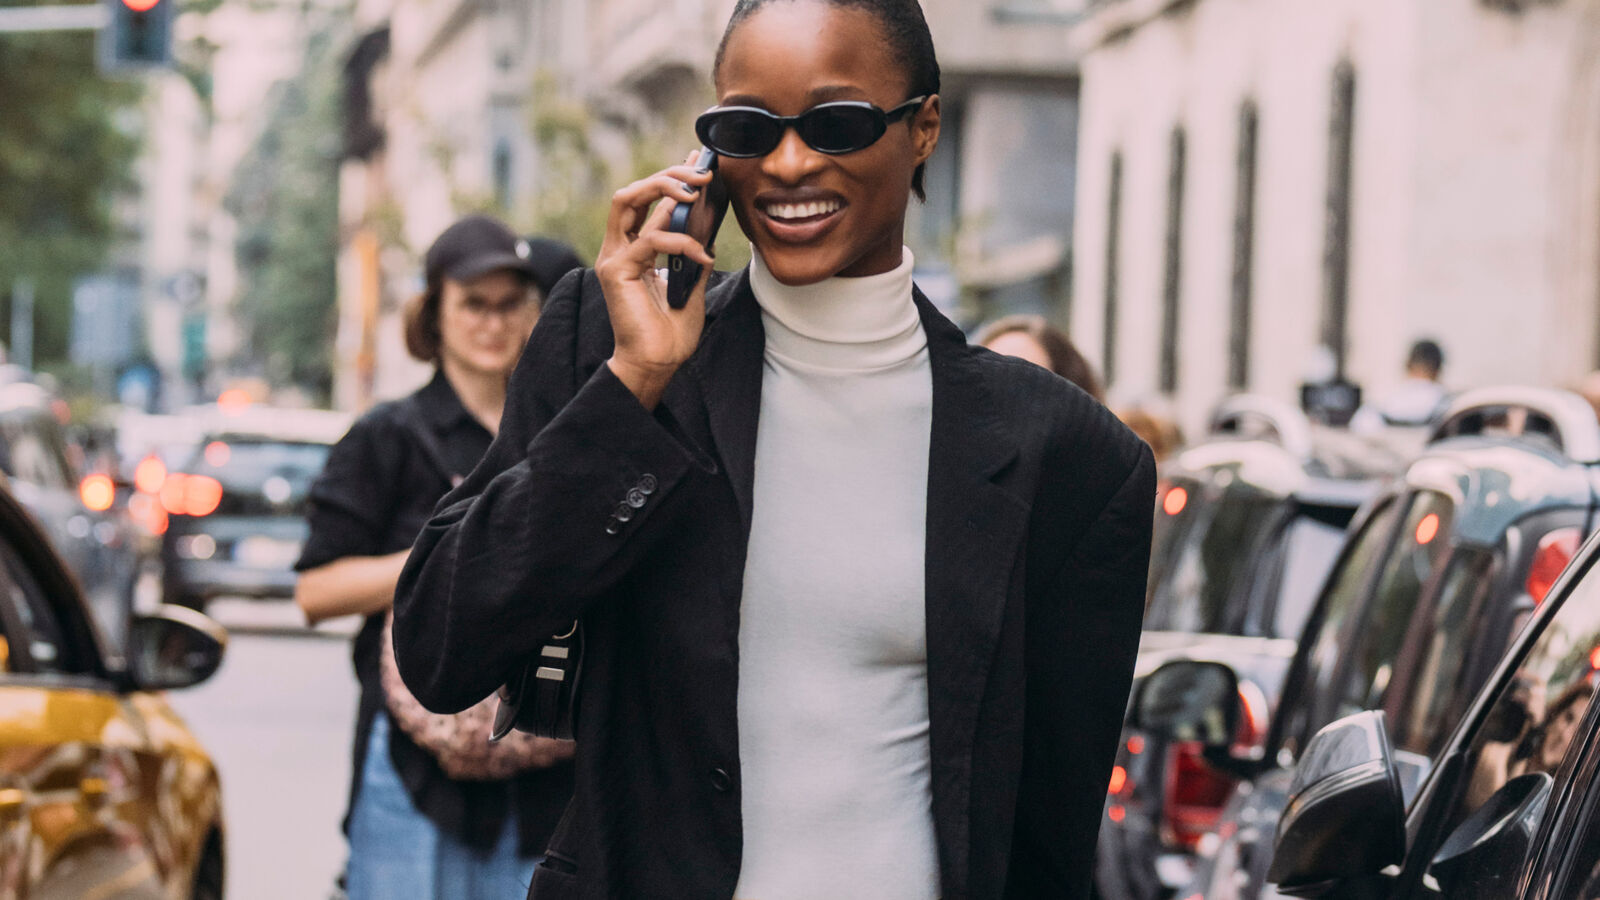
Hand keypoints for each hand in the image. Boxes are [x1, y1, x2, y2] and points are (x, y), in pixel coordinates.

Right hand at [595, 152, 716, 409]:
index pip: (649, 201)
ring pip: (630, 200)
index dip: (672, 177)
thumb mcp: (690, 282)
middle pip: (633, 191)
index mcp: (633, 248)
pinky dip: (679, 242)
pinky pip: (650, 240)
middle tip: (701, 173)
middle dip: (667, 175)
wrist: (658, 363)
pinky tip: (701, 255)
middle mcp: (618, 247)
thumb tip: (706, 229)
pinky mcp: (616, 270)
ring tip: (697, 191)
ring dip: (666, 189)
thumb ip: (692, 254)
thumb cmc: (670, 331)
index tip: (699, 162)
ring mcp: (613, 257)